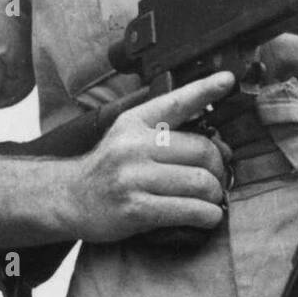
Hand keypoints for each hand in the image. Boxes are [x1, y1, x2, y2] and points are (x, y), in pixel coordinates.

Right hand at [66, 71, 235, 242]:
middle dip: (220, 166)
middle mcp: (133, 146)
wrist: (69, 198)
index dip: (205, 89)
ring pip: (199, 182)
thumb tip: (221, 145)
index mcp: (135, 122)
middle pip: (202, 150)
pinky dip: (207, 215)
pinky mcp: (135, 209)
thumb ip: (168, 131)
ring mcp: (133, 178)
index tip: (228, 80)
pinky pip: (187, 210)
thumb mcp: (130, 134)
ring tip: (213, 198)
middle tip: (219, 177)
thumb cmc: (110, 167)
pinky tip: (208, 216)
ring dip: (216, 194)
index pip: (176, 102)